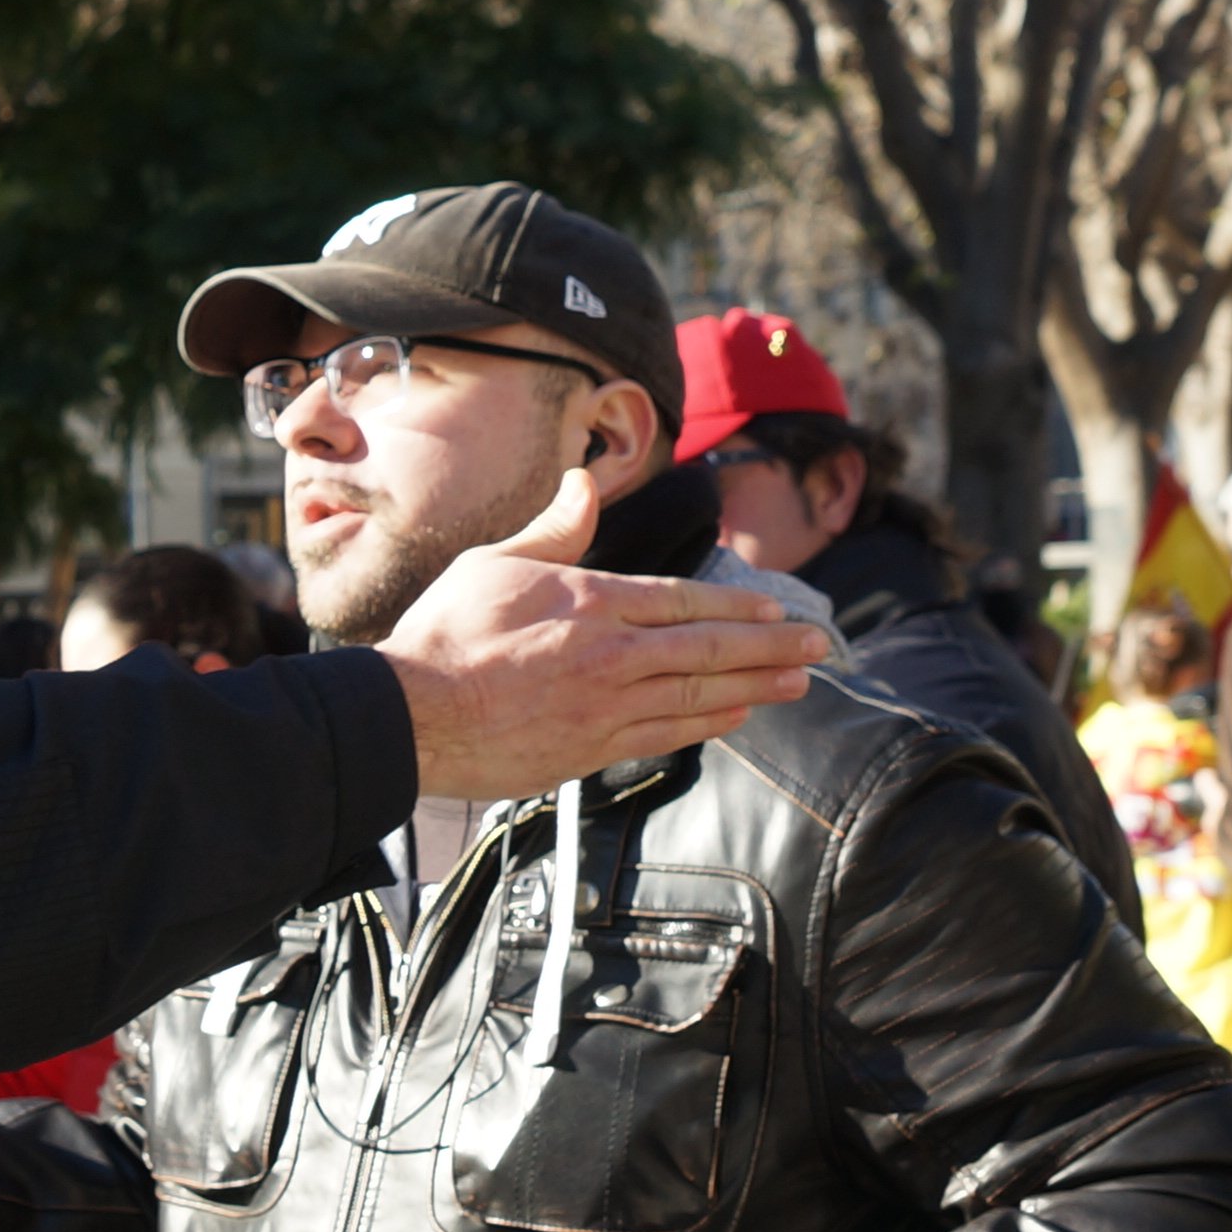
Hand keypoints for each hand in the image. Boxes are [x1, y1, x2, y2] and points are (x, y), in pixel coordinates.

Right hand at [376, 469, 823, 800]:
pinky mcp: (592, 748)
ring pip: (699, 693)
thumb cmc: (445, 633)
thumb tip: (584, 483)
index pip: (684, 599)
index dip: (737, 604)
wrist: (413, 713)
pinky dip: (707, 722)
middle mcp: (612, 653)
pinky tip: (735, 714)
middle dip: (771, 647)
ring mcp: (606, 705)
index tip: (777, 608)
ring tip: (797, 684)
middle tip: (818, 646)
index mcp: (591, 601)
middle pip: (709, 647)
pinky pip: (667, 733)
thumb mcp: (495, 562)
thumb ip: (554, 530)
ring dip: (756, 686)